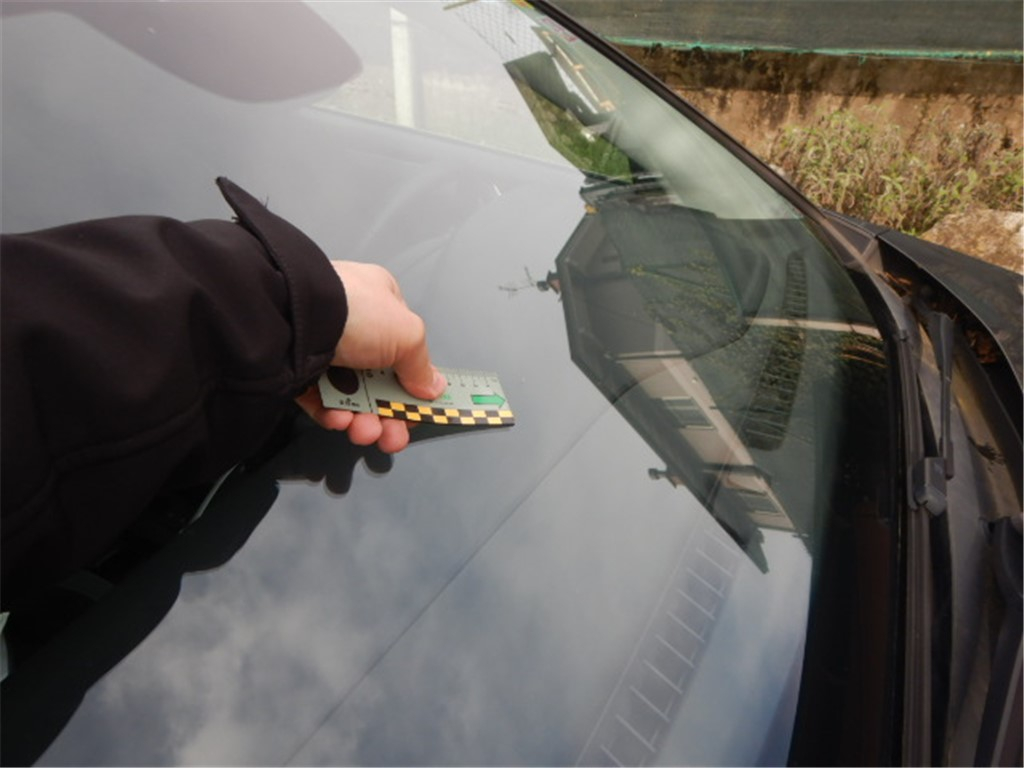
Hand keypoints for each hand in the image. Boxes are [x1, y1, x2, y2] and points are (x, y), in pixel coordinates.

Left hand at [295, 261, 445, 452]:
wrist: (295, 317)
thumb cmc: (354, 312)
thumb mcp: (408, 335)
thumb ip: (422, 365)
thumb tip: (433, 387)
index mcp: (383, 303)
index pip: (405, 351)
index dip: (413, 386)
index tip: (417, 413)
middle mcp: (354, 325)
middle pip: (379, 381)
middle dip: (388, 414)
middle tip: (391, 435)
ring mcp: (325, 347)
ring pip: (352, 395)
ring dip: (363, 420)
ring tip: (363, 430)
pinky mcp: (298, 369)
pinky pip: (321, 399)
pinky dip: (333, 414)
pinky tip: (339, 419)